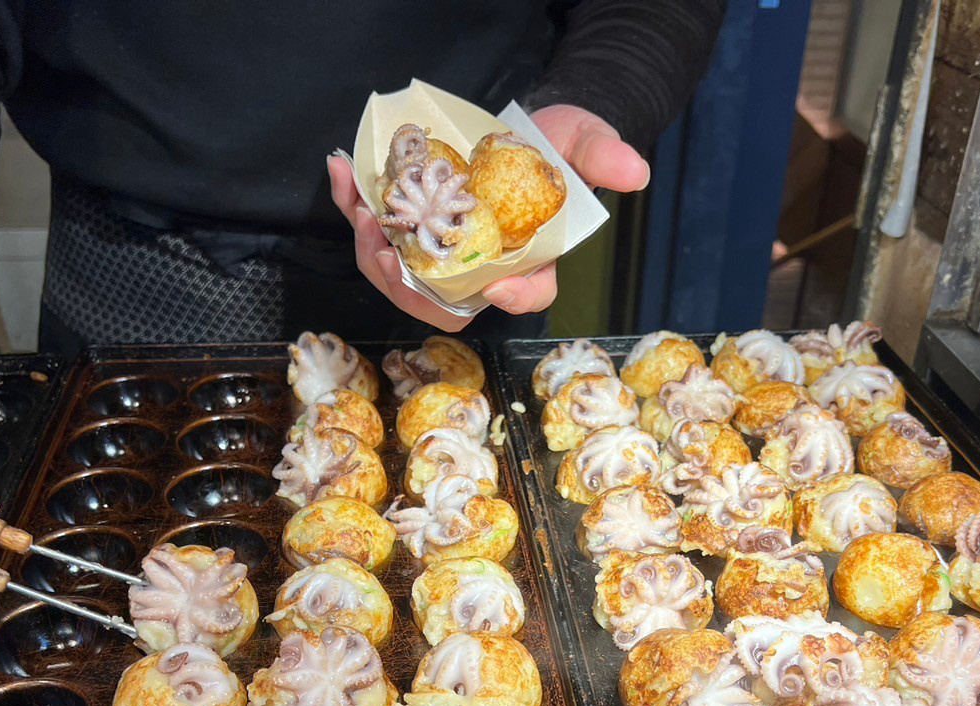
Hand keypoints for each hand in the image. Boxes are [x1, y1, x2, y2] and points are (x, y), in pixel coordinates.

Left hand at [327, 103, 648, 324]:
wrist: (524, 130)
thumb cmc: (560, 147)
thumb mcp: (586, 143)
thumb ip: (603, 157)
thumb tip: (636, 171)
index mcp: (529, 264)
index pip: (526, 294)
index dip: (513, 298)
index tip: (499, 287)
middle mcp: (482, 269)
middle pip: (444, 302)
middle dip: (410, 288)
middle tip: (390, 254)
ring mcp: (443, 254)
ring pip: (401, 278)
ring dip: (372, 250)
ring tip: (361, 210)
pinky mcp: (412, 228)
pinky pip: (378, 233)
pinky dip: (354, 208)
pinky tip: (342, 175)